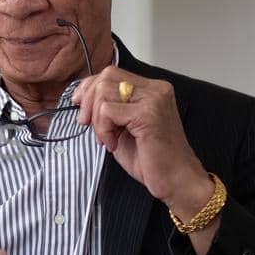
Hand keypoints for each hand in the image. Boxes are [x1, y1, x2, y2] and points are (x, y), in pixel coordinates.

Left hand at [73, 66, 213, 222]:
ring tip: (107, 139)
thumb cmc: (152, 159)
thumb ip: (110, 109)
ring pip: (104, 91)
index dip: (90, 87)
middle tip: (87, 124)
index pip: (112, 73)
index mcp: (152, 89)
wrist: (176, 181)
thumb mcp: (124, 127)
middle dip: (89, 101)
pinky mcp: (148, 114)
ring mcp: (154, 99)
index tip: (79, 104)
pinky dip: (103, 129)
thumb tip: (83, 99)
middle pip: (107, 76)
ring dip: (97, 119)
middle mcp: (156, 89)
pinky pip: (108, 111)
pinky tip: (114, 144)